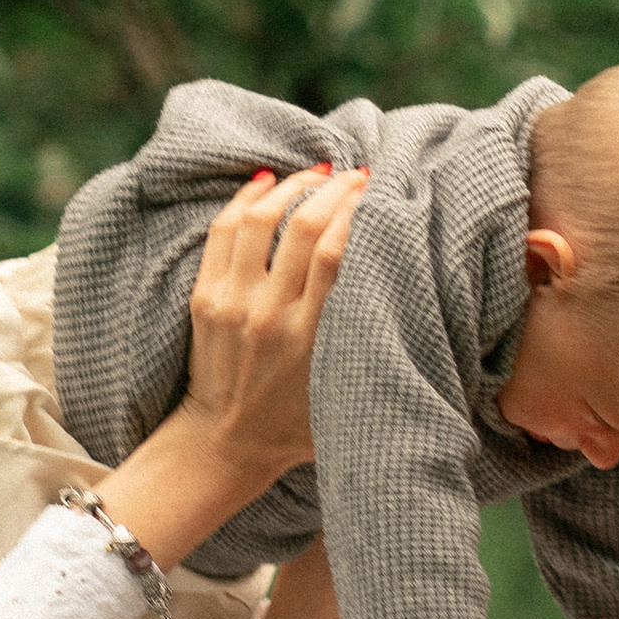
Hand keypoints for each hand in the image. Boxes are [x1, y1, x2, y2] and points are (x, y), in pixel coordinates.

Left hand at [94, 169, 367, 572]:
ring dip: (292, 186)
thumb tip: (412, 289)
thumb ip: (371, 345)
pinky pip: (222, 232)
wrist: (223, 445)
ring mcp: (232, 303)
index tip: (378, 192)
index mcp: (311, 338)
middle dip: (335, 190)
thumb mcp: (345, 391)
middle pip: (303, 227)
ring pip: (260, 220)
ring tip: (317, 173)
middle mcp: (270, 315)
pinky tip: (267, 181)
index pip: (336, 254)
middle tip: (357, 175)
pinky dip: (245, 199)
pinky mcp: (205, 299)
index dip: (358, 211)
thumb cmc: (297, 424)